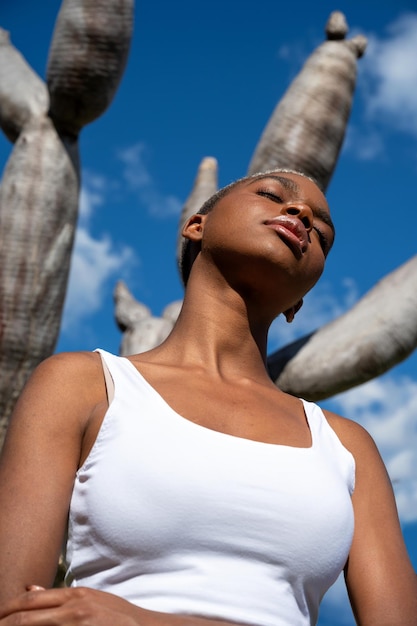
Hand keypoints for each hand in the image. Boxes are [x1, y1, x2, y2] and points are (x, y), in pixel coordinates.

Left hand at [0, 586, 140, 624]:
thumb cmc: (118, 617)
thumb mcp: (90, 599)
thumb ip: (61, 597)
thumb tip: (30, 590)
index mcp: (74, 595)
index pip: (31, 601)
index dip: (8, 609)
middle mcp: (73, 607)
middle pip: (26, 615)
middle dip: (4, 622)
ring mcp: (77, 622)